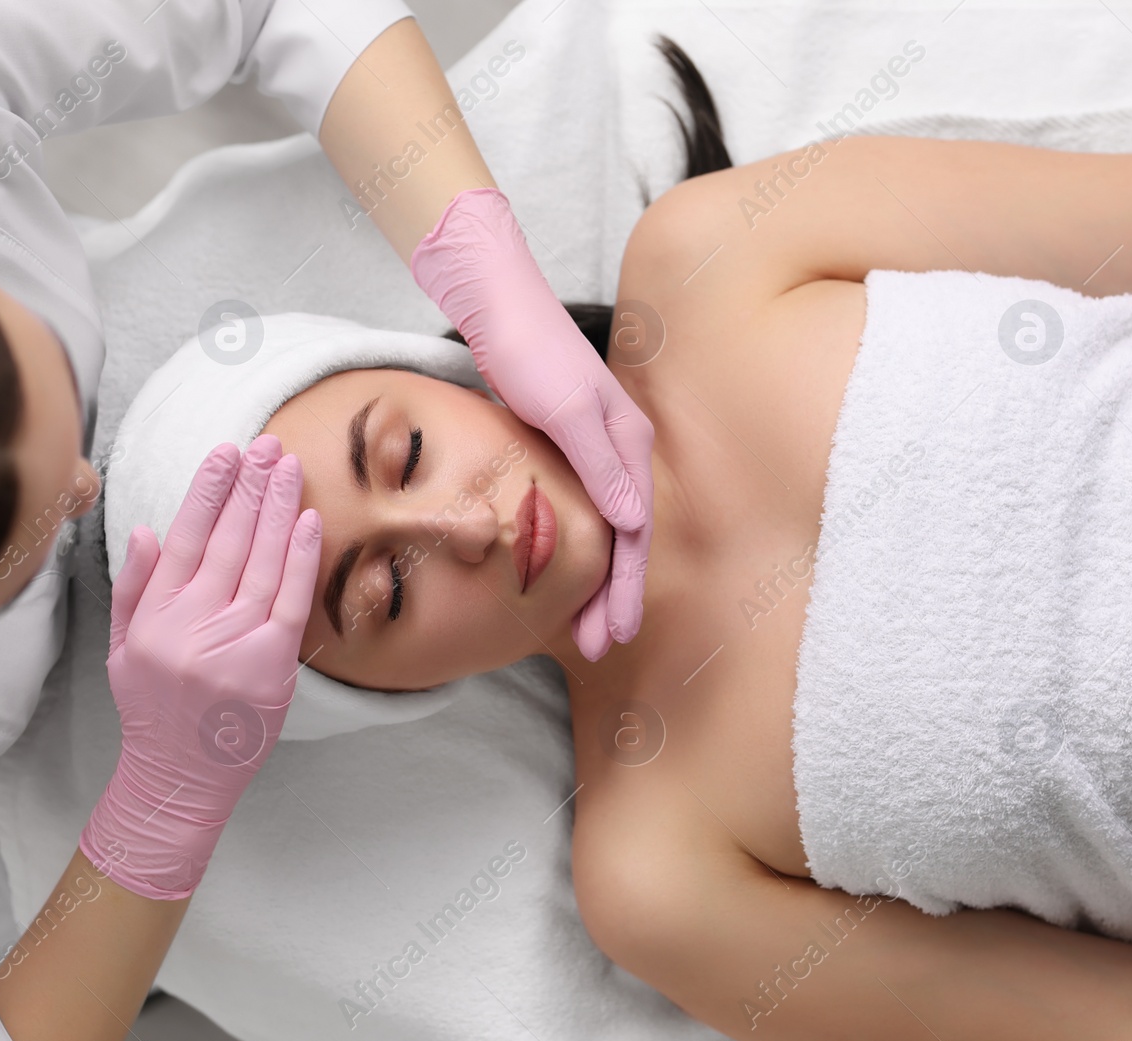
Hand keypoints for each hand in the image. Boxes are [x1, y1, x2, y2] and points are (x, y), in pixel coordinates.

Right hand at [79, 436, 321, 898]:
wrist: (179, 777)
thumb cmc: (152, 710)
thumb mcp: (120, 648)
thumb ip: (133, 586)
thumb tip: (144, 526)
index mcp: (155, 615)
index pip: (185, 536)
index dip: (207, 491)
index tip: (224, 452)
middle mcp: (192, 622)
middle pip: (228, 539)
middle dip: (249, 485)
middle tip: (267, 444)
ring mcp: (233, 641)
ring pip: (262, 559)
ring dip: (277, 507)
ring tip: (289, 465)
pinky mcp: (271, 662)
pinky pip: (291, 597)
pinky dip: (301, 556)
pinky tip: (308, 519)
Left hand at [411, 187, 652, 659]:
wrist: (497, 303)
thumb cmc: (529, 350)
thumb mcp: (566, 409)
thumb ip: (599, 464)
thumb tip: (632, 523)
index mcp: (628, 444)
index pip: (634, 534)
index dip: (623, 588)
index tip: (612, 634)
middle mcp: (620, 450)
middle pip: (625, 538)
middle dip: (614, 596)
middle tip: (599, 646)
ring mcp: (593, 447)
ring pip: (603, 528)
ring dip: (596, 578)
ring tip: (580, 626)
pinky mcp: (564, 444)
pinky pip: (581, 510)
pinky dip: (578, 547)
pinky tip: (561, 567)